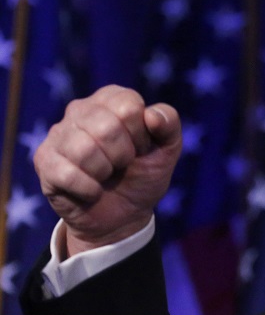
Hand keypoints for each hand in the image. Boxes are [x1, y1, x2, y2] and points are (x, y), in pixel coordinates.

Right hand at [34, 85, 181, 255]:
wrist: (123, 216)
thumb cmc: (144, 174)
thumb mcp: (168, 149)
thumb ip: (169, 123)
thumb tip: (151, 116)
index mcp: (111, 99)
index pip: (128, 106)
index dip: (141, 134)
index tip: (140, 147)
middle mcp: (80, 109)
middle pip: (107, 127)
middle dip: (123, 155)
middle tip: (122, 164)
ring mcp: (58, 134)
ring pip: (85, 150)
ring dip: (105, 172)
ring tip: (106, 175)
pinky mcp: (44, 160)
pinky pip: (67, 174)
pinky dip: (89, 189)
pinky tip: (92, 190)